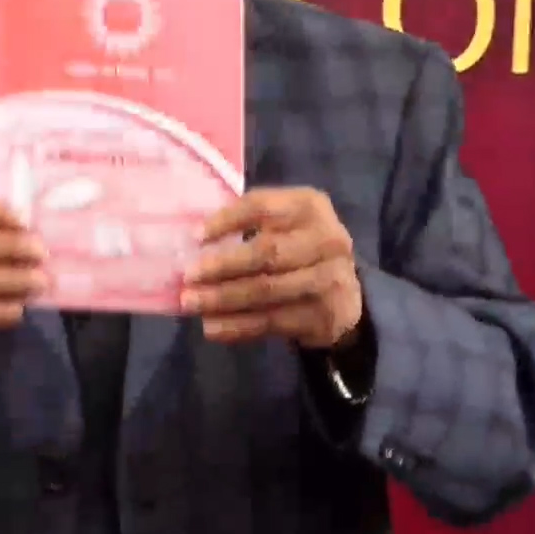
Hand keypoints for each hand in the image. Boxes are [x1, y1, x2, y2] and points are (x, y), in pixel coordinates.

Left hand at [182, 187, 363, 349]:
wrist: (346, 295)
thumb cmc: (300, 249)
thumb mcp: (285, 224)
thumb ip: (250, 223)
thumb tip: (196, 241)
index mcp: (310, 206)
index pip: (262, 206)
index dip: (227, 220)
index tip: (196, 237)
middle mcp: (326, 240)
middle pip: (267, 253)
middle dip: (222, 266)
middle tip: (188, 277)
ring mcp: (328, 280)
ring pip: (266, 291)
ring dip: (223, 299)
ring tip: (191, 303)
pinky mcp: (322, 316)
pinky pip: (271, 322)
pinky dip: (237, 326)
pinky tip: (212, 327)